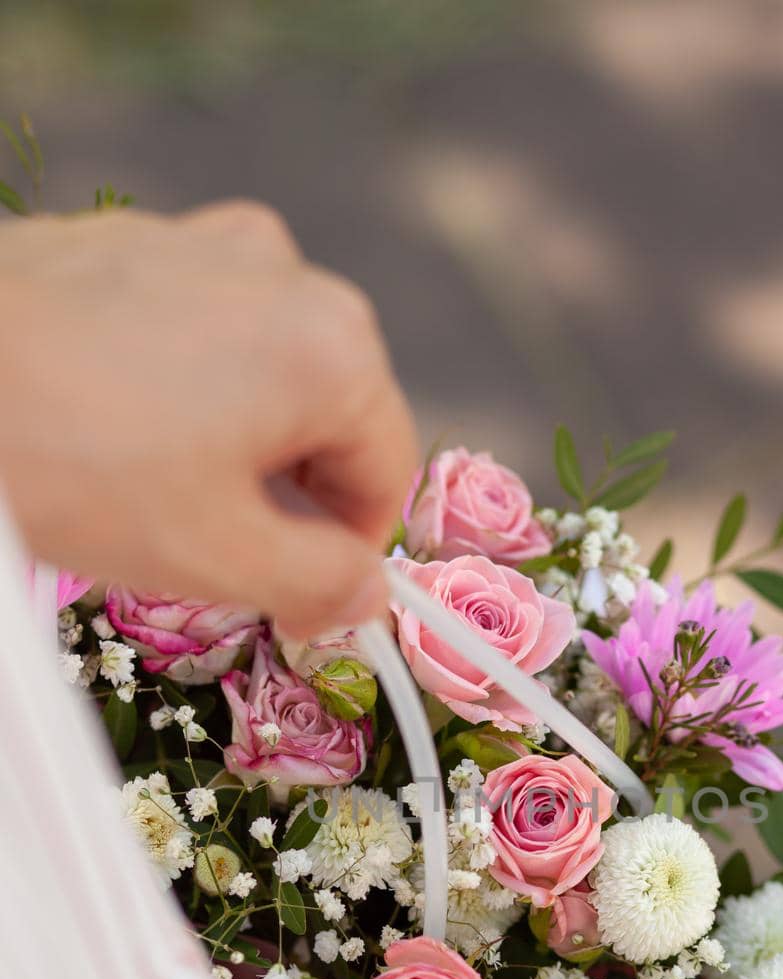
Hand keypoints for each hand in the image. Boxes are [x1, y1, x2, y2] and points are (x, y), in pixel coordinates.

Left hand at [0, 203, 417, 633]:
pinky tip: (112, 436)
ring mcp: (205, 245)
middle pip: (328, 420)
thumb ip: (320, 585)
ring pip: (260, 380)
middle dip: (286, 497)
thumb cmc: (67, 461)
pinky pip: (195, 338)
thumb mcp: (215, 556)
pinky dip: (178, 396)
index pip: (386, 476)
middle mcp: (285, 274)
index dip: (346, 556)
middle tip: (211, 551)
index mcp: (331, 346)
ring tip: (149, 494)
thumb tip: (364, 597)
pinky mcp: (133, 243)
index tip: (296, 602)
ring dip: (231, 449)